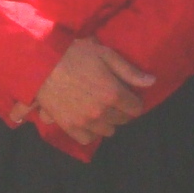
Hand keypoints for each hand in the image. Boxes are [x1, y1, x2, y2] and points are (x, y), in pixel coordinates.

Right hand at [34, 38, 157, 148]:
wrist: (41, 62)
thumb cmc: (74, 53)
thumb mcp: (105, 54)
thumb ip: (129, 71)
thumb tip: (152, 82)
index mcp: (113, 94)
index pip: (136, 108)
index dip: (135, 101)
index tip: (129, 94)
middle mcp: (101, 112)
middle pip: (122, 120)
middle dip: (122, 110)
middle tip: (114, 99)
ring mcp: (84, 122)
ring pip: (107, 131)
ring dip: (108, 121)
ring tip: (101, 109)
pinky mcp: (69, 127)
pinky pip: (87, 139)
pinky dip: (91, 132)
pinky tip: (89, 121)